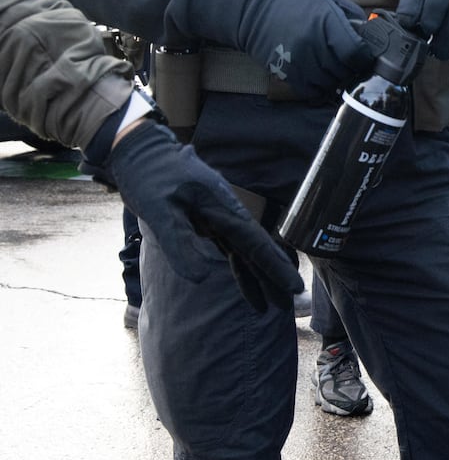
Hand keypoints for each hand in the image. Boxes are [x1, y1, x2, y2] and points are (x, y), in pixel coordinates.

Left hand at [106, 120, 303, 311]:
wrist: (142, 154)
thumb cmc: (150, 179)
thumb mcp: (159, 212)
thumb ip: (180, 244)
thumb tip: (201, 279)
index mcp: (222, 208)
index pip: (254, 242)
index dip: (274, 266)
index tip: (293, 286)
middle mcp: (228, 214)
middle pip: (257, 249)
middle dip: (274, 276)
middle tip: (292, 302)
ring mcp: (220, 219)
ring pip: (246, 252)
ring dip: (259, 277)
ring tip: (274, 305)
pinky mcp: (210, 224)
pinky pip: (231, 250)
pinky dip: (240, 270)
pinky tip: (248, 290)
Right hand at [238, 0, 372, 100]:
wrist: (255, 11)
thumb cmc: (296, 2)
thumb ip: (351, 15)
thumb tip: (371, 34)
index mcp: (326, 21)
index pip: (355, 53)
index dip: (364, 58)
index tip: (364, 56)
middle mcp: (312, 42)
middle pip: (344, 71)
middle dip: (350, 69)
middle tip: (348, 62)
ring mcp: (298, 59)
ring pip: (328, 83)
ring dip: (334, 79)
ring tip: (332, 67)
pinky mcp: (286, 72)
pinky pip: (310, 91)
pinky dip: (318, 87)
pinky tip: (318, 75)